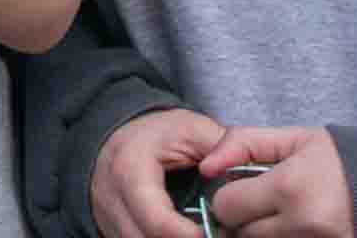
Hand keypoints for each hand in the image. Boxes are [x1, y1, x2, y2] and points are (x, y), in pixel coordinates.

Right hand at [89, 107, 224, 237]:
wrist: (116, 130)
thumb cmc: (156, 131)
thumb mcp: (191, 130)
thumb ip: (222, 152)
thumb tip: (250, 181)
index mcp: (130, 170)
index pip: (157, 222)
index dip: (190, 236)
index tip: (215, 233)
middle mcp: (110, 198)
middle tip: (213, 235)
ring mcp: (106, 216)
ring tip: (199, 233)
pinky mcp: (107, 227)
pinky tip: (180, 234)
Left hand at [202, 125, 352, 237]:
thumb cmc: (338, 161)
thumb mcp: (291, 139)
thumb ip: (241, 144)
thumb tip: (204, 167)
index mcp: (290, 189)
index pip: (227, 206)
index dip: (227, 197)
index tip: (241, 189)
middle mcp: (304, 224)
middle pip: (241, 233)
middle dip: (243, 218)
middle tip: (262, 203)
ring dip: (261, 232)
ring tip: (279, 213)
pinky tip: (290, 226)